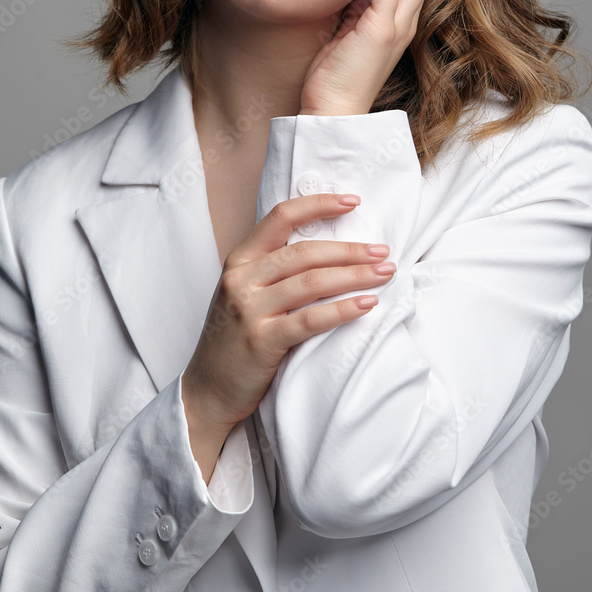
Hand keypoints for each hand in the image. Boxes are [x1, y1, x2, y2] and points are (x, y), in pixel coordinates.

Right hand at [181, 193, 396, 435]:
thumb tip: (330, 250)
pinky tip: (367, 305)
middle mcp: (242, 279)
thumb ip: (274, 270)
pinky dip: (342, 310)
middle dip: (350, 250)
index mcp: (239, 260)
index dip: (318, 204)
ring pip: (312, 282)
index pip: (281, 217)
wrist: (207, 390)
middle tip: (383, 252)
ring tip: (384, 274)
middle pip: (305, 252)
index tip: (352, 202)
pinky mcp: (261, 341)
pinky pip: (310, 320)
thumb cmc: (235, 339)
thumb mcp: (245, 293)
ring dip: (355, 275)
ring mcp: (249, 310)